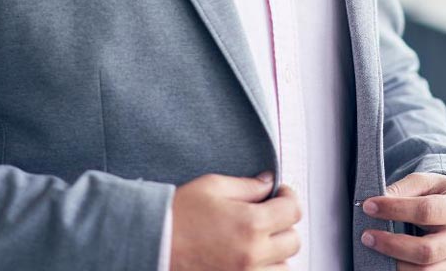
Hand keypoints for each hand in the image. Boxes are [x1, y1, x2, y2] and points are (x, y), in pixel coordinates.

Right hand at [169, 172, 300, 270]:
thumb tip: (269, 183)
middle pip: (293, 241)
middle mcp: (253, 254)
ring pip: (284, 267)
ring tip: (259, 241)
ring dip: (277, 253)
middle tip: (269, 216)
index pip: (293, 212)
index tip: (281, 195)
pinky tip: (250, 258)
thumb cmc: (178, 214)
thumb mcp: (213, 186)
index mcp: (251, 224)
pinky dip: (264, 269)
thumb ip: (247, 186)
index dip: (289, 198)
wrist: (152, 243)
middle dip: (284, 225)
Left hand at [359, 172, 445, 269]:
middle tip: (367, 236)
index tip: (369, 206)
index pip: (426, 211)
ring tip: (374, 250)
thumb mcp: (428, 182)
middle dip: (391, 245)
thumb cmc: (443, 195)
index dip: (394, 209)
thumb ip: (404, 189)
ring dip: (394, 264)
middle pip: (426, 250)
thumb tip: (376, 202)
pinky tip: (387, 263)